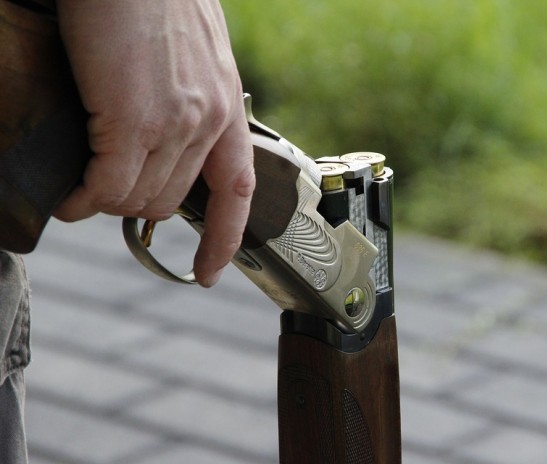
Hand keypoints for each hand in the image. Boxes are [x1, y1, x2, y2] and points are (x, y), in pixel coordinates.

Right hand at [54, 0, 253, 286]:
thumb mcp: (194, 53)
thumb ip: (190, 96)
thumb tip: (163, 132)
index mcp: (227, 105)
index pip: (238, 190)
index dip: (226, 238)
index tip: (210, 272)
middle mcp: (208, 120)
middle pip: (172, 201)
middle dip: (136, 207)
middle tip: (105, 195)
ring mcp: (173, 124)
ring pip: (138, 199)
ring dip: (106, 205)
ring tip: (82, 194)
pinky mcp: (131, 121)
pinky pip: (107, 187)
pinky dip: (84, 202)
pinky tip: (70, 200)